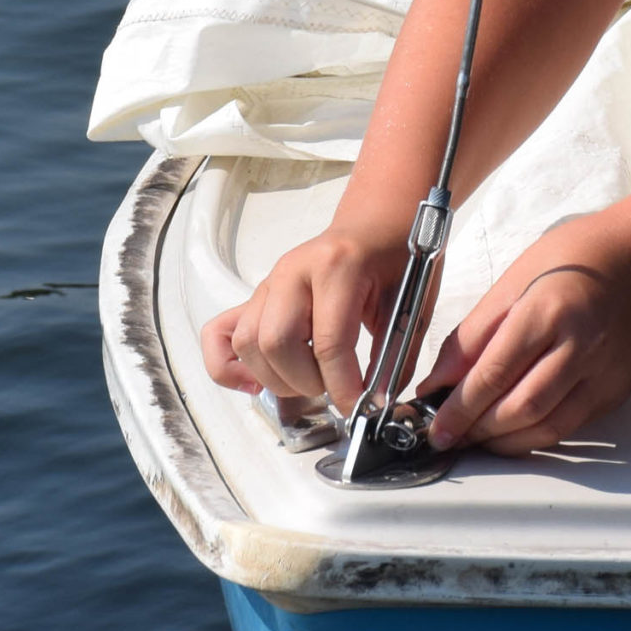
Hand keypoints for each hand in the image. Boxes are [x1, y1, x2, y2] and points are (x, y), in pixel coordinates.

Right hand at [200, 225, 408, 415]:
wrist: (376, 223)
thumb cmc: (394, 254)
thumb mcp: (411, 301)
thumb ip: (395, 354)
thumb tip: (377, 402)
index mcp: (337, 267)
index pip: (329, 342)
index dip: (342, 385)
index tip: (358, 407)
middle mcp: (294, 271)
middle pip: (277, 343)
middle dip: (307, 382)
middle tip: (334, 387)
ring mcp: (269, 282)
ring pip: (248, 344)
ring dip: (277, 378)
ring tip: (309, 380)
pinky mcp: (256, 297)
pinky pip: (219, 334)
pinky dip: (228, 366)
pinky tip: (257, 380)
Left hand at [420, 209, 630, 454]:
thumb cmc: (579, 258)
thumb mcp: (515, 279)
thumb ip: (473, 334)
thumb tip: (438, 381)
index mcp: (549, 309)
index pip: (494, 373)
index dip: (458, 407)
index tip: (436, 424)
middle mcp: (582, 344)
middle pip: (519, 408)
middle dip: (477, 429)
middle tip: (450, 433)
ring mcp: (605, 372)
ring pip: (546, 428)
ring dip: (504, 442)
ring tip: (477, 436)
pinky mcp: (617, 390)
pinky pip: (570, 427)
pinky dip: (535, 436)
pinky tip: (512, 430)